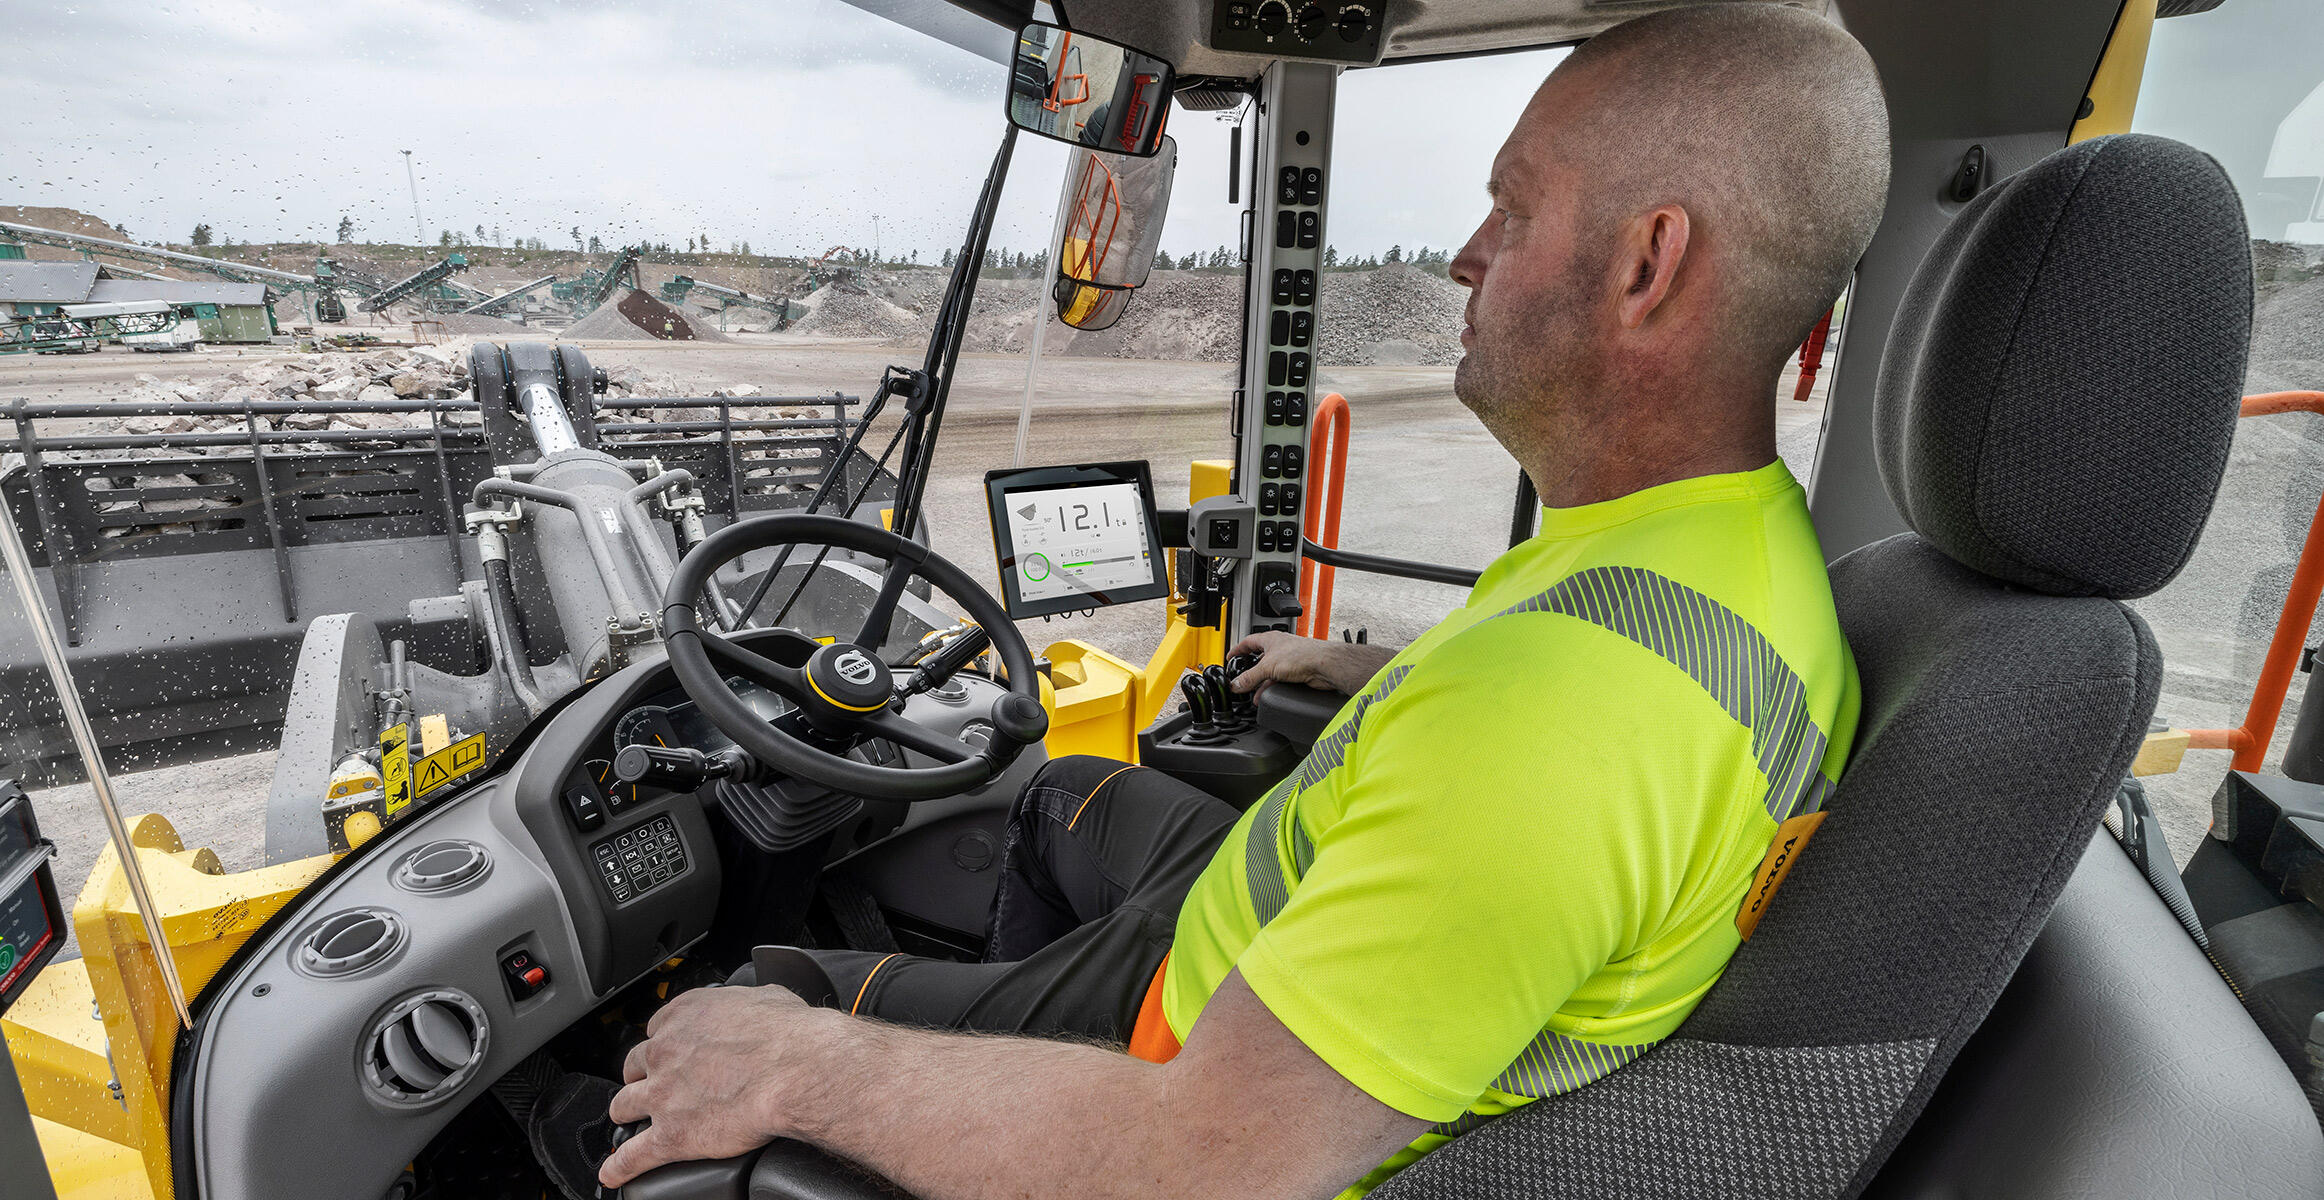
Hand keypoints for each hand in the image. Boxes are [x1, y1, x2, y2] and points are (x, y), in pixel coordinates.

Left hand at [599, 985, 835, 1188]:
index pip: (658, 1027)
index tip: (672, 1050)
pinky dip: (619, 1166)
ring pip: (624, 1105)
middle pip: (634, 1065)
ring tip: (629, 1123)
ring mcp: (662, 1095)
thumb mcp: (767, 997)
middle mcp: (665, 1051)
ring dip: (626, 1113)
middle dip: (641, 1075)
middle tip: (654, 1085)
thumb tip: (756, 1006)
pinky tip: (614, 1173)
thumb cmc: (788, 1035)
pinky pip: (633, 1155)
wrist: (794, 1071)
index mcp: (686, 1016)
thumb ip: (747, 1002)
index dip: (665, 1042)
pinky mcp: (670, 1135)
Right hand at [1227, 630, 1390, 694]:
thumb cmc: (1302, 655)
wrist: (1323, 664)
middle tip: (1241, 678)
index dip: (1238, 650)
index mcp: (1270, 639)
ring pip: (1269, 671)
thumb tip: (1236, 684)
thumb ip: (1250, 677)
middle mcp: (1280, 647)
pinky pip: (1279, 680)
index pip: (1248, 642)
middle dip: (1249, 670)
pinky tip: (1266, 695)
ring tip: (1251, 692)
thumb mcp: (1268, 667)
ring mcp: (1288, 659)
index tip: (1230, 658)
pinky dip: (1271, 687)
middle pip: (1259, 658)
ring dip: (1260, 682)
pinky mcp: (1296, 671)